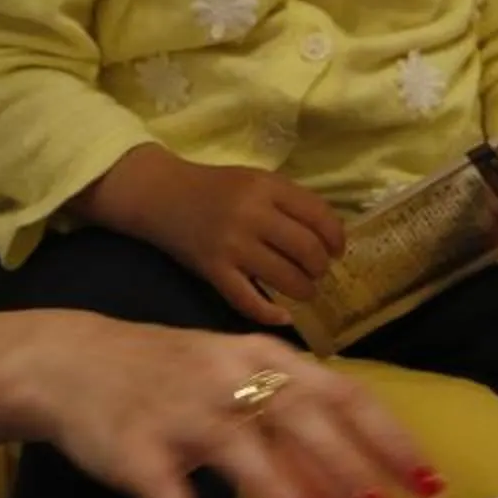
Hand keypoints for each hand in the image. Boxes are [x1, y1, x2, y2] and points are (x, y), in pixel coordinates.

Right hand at [2, 314, 441, 497]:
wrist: (74, 359)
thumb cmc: (177, 377)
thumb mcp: (240, 385)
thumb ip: (297, 437)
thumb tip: (364, 496)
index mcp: (266, 358)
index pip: (342, 394)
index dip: (388, 438)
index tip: (428, 482)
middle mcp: (230, 377)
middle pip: (298, 419)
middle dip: (344, 466)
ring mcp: (181, 410)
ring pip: (237, 446)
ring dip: (274, 486)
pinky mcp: (135, 446)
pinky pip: (162, 489)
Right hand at [90, 146, 344, 327]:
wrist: (161, 195)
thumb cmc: (215, 188)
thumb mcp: (255, 181)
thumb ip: (289, 202)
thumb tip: (329, 236)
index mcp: (267, 186)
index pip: (319, 215)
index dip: (336, 237)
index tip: (336, 250)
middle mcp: (252, 214)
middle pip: (306, 249)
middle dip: (320, 267)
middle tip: (318, 272)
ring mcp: (231, 245)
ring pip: (285, 278)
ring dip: (303, 290)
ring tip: (304, 290)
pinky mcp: (213, 271)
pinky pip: (248, 301)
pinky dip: (271, 314)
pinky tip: (283, 316)